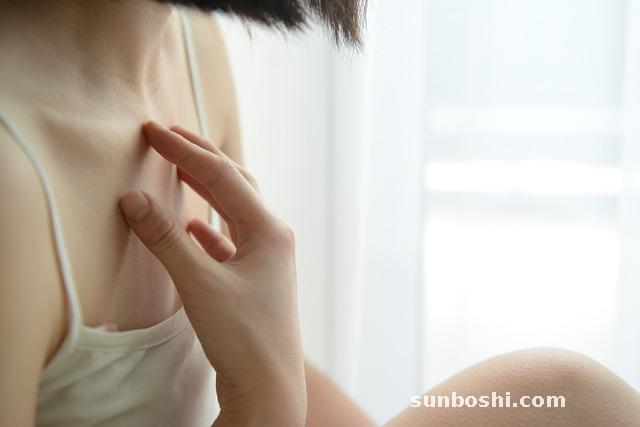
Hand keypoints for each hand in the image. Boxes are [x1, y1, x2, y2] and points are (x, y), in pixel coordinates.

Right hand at [118, 121, 305, 425]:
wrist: (268, 389)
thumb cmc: (244, 337)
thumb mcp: (200, 284)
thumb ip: (165, 240)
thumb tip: (132, 198)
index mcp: (269, 231)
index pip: (222, 177)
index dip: (184, 152)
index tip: (153, 131)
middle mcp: (274, 239)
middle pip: (236, 185)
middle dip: (202, 159)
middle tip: (169, 137)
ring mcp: (267, 261)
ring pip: (234, 212)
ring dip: (207, 190)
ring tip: (180, 170)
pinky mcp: (256, 281)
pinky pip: (231, 242)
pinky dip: (210, 229)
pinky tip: (193, 227)